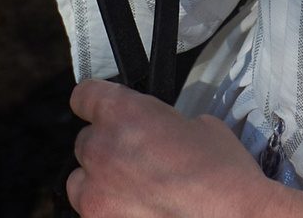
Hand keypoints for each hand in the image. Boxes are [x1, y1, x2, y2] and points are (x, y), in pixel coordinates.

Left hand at [65, 82, 276, 217]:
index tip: (101, 111)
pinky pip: (94, 214)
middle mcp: (101, 150)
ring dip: (100, 184)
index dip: (96, 103)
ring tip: (134, 193)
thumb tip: (153, 133)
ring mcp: (96, 194)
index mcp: (122, 113)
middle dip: (107, 149)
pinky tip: (140, 213)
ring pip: (80, 184)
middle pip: (84, 143)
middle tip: (137, 161)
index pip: (85, 96)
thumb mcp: (196, 125)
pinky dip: (111, 213)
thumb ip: (159, 124)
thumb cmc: (222, 174)